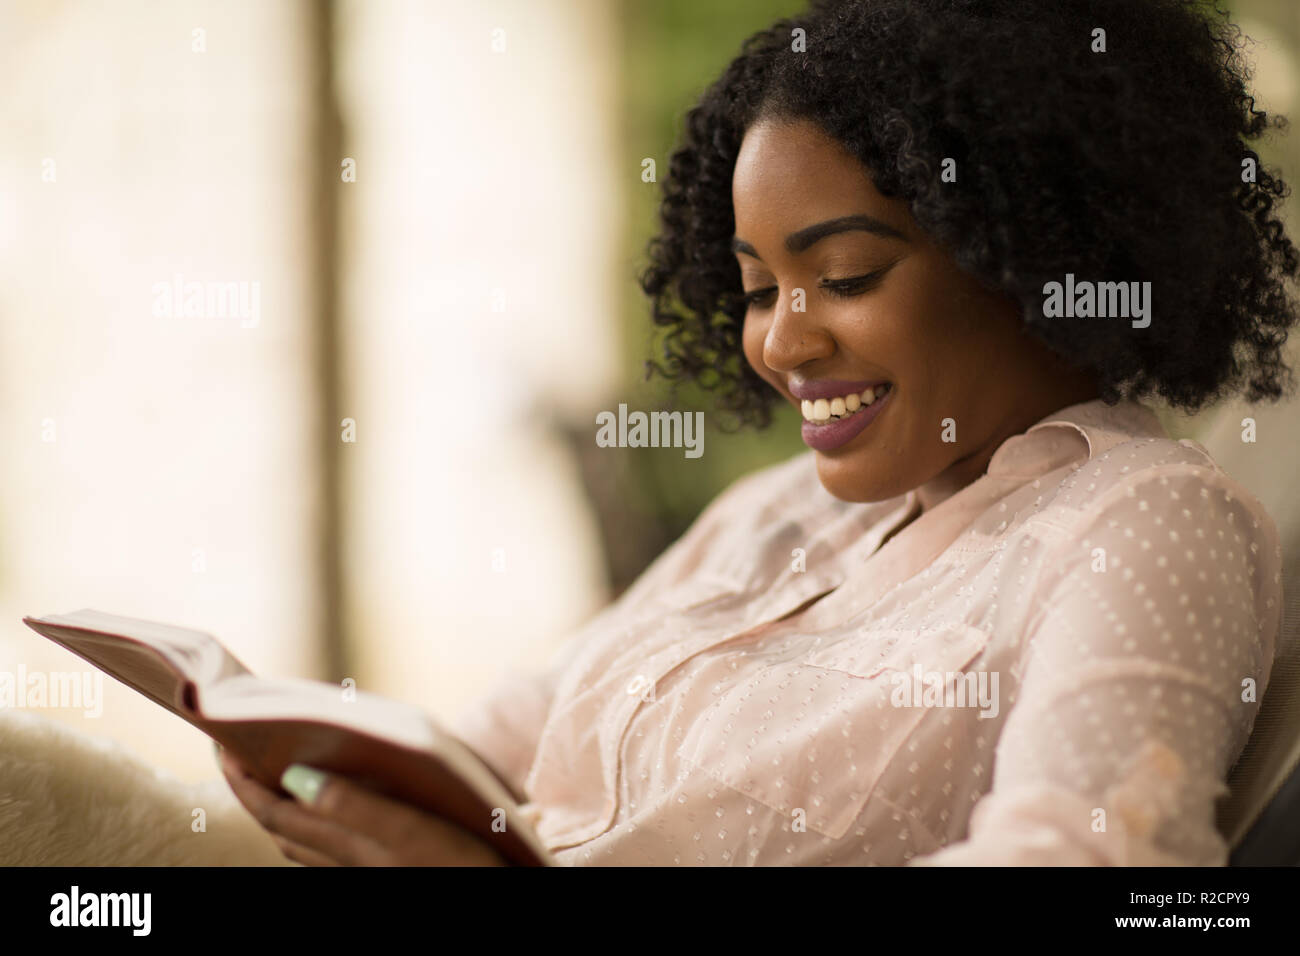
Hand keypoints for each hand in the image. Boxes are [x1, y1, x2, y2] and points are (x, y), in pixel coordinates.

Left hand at [218, 748, 507, 865]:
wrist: (501, 895)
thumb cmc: (464, 865)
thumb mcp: (413, 833)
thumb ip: (354, 806)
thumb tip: (294, 775)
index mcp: (346, 847)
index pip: (273, 811)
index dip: (242, 779)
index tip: (221, 739)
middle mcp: (345, 861)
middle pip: (280, 822)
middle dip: (252, 785)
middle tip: (238, 742)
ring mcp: (363, 867)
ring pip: (301, 834)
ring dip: (278, 800)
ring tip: (271, 763)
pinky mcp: (384, 865)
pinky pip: (328, 839)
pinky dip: (312, 814)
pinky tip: (329, 797)